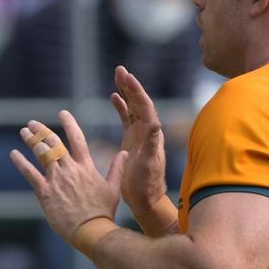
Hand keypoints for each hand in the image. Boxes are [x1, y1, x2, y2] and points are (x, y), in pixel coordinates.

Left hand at [10, 110, 128, 243]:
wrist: (91, 231)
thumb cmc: (103, 212)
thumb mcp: (114, 188)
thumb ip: (117, 168)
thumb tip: (125, 153)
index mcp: (85, 166)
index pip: (77, 138)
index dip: (69, 123)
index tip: (62, 112)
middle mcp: (70, 169)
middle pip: (54, 142)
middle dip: (42, 130)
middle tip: (32, 123)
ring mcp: (56, 180)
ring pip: (41, 153)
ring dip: (31, 140)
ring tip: (24, 132)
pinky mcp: (45, 192)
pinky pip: (30, 173)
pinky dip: (20, 162)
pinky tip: (13, 153)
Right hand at [110, 66, 168, 214]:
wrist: (145, 198)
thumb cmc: (146, 183)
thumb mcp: (148, 163)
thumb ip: (152, 143)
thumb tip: (155, 122)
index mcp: (151, 133)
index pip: (144, 106)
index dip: (135, 91)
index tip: (126, 76)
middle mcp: (147, 131)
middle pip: (139, 102)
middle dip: (130, 85)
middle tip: (119, 70)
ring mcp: (139, 134)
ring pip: (132, 107)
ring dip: (126, 92)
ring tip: (117, 77)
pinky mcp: (132, 140)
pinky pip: (126, 118)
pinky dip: (120, 107)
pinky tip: (113, 97)